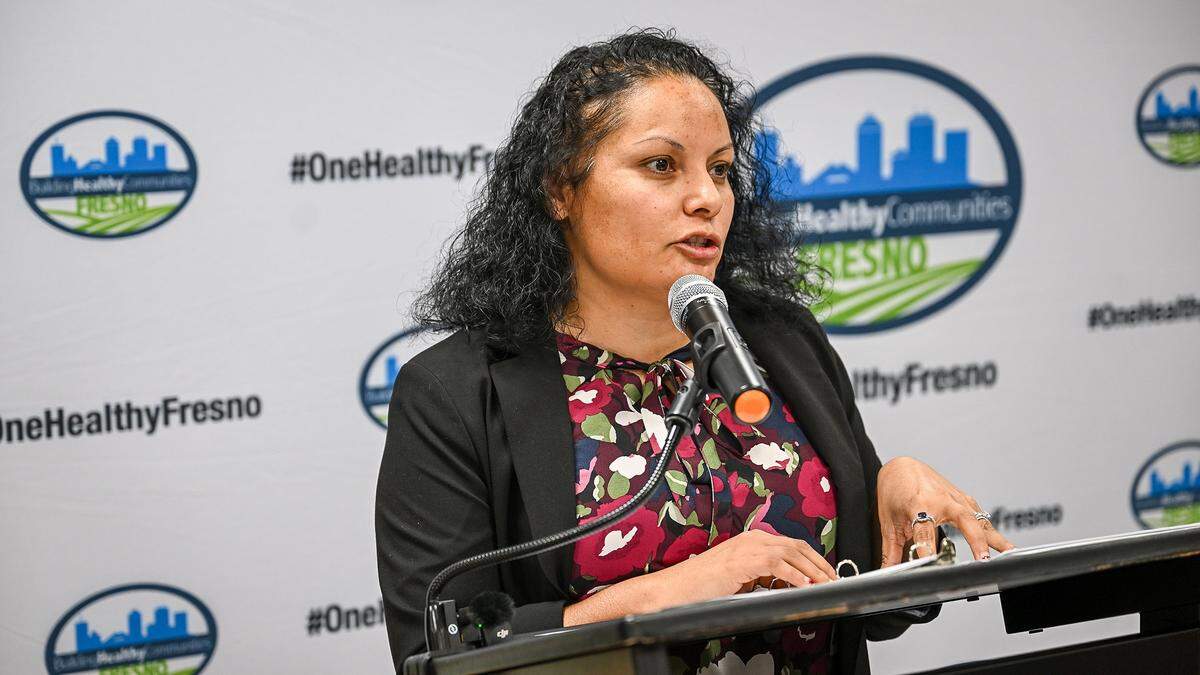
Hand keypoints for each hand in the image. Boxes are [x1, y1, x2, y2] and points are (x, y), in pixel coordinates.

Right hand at [659, 530, 837, 605]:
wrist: (677, 588)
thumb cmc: (702, 586)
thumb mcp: (740, 578)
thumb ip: (762, 577)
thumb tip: (787, 586)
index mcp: (752, 541)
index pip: (792, 544)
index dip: (813, 558)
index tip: (827, 572)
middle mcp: (752, 539)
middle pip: (797, 546)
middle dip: (820, 563)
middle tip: (834, 578)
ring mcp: (748, 548)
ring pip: (791, 553)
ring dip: (813, 570)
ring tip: (826, 583)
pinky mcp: (743, 561)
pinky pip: (777, 565)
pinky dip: (795, 576)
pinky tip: (805, 585)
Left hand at [876, 456, 1013, 564]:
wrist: (901, 467)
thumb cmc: (894, 491)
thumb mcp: (889, 523)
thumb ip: (892, 551)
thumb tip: (889, 573)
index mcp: (918, 506)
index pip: (924, 533)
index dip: (927, 550)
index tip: (931, 565)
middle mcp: (939, 500)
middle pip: (963, 520)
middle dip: (975, 541)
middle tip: (983, 560)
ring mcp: (954, 498)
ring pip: (978, 518)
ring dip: (993, 536)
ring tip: (1009, 553)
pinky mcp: (962, 499)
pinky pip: (979, 515)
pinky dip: (990, 529)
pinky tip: (1002, 543)